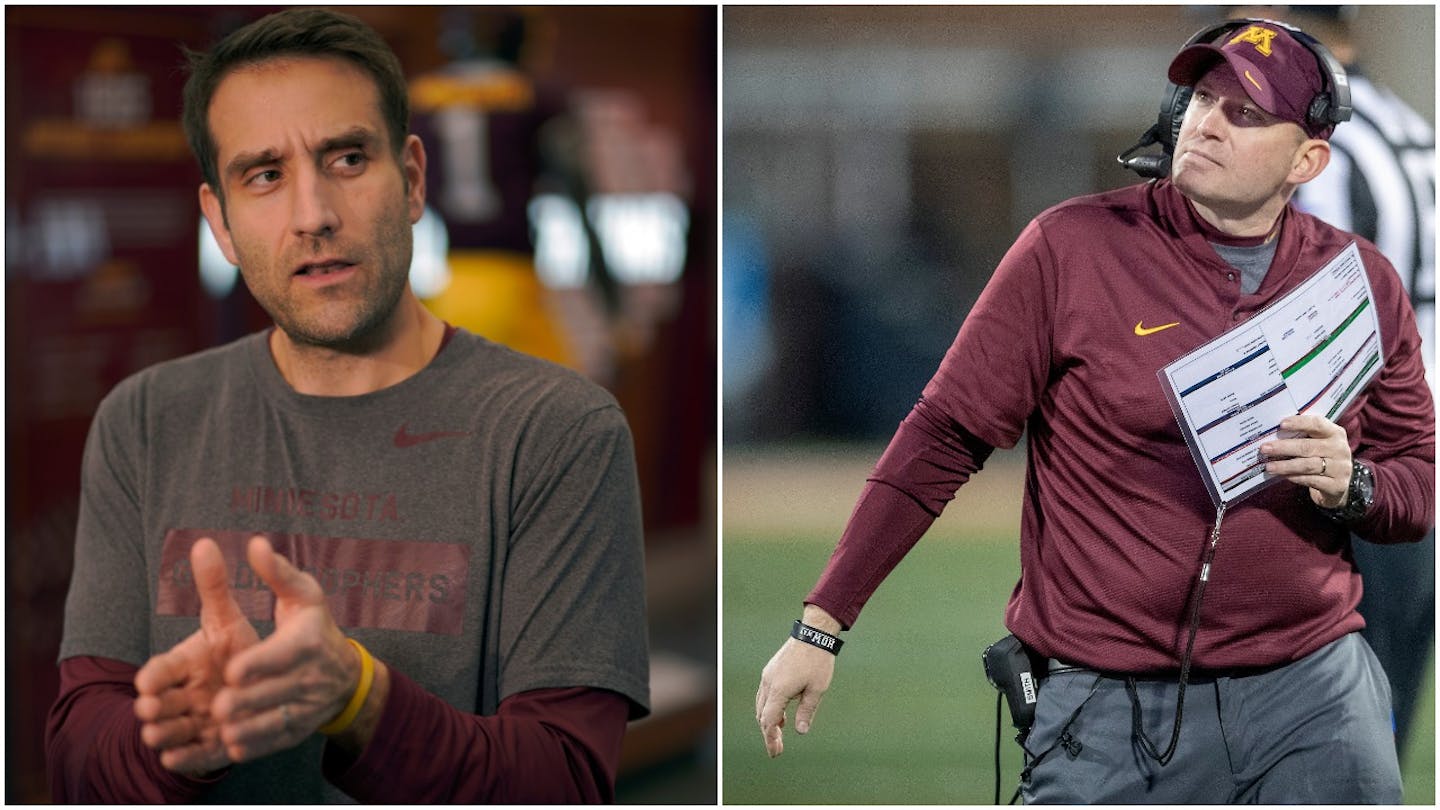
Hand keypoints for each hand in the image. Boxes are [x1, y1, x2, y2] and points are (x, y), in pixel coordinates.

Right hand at [134, 538, 258, 774]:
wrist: (267, 686)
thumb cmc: (237, 648)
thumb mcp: (227, 617)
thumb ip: (214, 586)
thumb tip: (204, 542)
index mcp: (184, 664)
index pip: (160, 670)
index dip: (153, 676)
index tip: (147, 682)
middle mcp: (183, 695)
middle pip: (158, 704)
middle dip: (152, 707)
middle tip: (150, 709)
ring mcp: (193, 722)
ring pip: (170, 732)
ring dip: (163, 734)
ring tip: (158, 735)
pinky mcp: (207, 747)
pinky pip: (191, 757)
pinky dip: (183, 758)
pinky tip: (176, 759)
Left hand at [210, 536, 361, 762]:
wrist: (348, 674)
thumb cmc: (315, 627)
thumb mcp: (303, 595)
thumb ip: (276, 572)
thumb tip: (254, 543)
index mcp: (306, 641)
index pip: (282, 655)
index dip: (257, 664)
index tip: (232, 669)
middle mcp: (309, 676)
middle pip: (275, 692)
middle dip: (246, 700)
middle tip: (217, 706)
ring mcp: (306, 706)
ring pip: (276, 721)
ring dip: (249, 728)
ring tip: (222, 729)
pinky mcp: (301, 729)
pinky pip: (278, 740)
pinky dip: (257, 745)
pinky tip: (234, 746)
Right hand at [755, 607, 838, 757]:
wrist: (813, 634)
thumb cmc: (817, 662)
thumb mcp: (817, 690)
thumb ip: (806, 711)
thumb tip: (800, 731)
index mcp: (779, 690)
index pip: (769, 721)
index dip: (771, 739)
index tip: (775, 752)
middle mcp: (769, 683)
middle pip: (762, 715)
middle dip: (768, 734)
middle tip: (778, 749)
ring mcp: (767, 676)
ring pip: (760, 705)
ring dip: (768, 721)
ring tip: (779, 734)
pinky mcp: (770, 671)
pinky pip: (764, 695)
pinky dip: (769, 708)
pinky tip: (781, 715)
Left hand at [1261, 414, 1352, 507]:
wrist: (1337, 484)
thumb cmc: (1321, 458)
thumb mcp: (1317, 444)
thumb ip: (1301, 437)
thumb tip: (1271, 434)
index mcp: (1335, 433)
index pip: (1317, 424)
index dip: (1299, 423)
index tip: (1281, 425)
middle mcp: (1340, 449)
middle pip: (1308, 446)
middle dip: (1283, 447)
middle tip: (1264, 449)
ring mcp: (1341, 468)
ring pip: (1308, 465)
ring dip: (1285, 465)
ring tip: (1269, 466)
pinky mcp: (1337, 485)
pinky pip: (1311, 480)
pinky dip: (1295, 477)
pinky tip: (1283, 476)